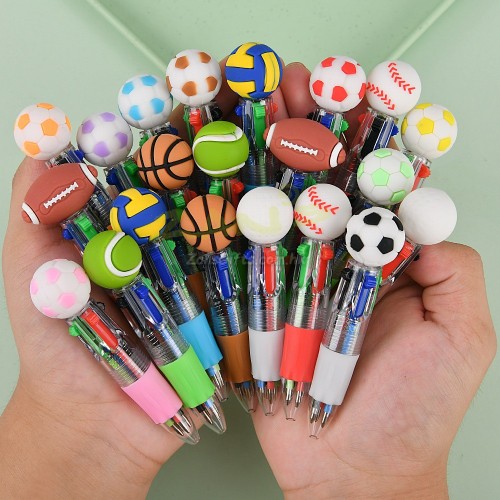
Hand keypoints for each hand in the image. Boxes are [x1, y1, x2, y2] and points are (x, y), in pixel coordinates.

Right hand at [241, 64, 495, 497]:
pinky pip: (240, 256)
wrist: (350, 471)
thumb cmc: (413, 412)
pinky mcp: (257, 305)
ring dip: (261, 157)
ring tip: (243, 110)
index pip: (373, 184)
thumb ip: (454, 272)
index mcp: (388, 261)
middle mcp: (338, 261)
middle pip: (319, 184)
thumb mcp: (464, 338)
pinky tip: (212, 173)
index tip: (346, 94)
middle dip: (302, 130)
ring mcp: (294, 280)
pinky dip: (226, 214)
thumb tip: (422, 216)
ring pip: (277, 208)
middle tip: (284, 85)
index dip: (361, 136)